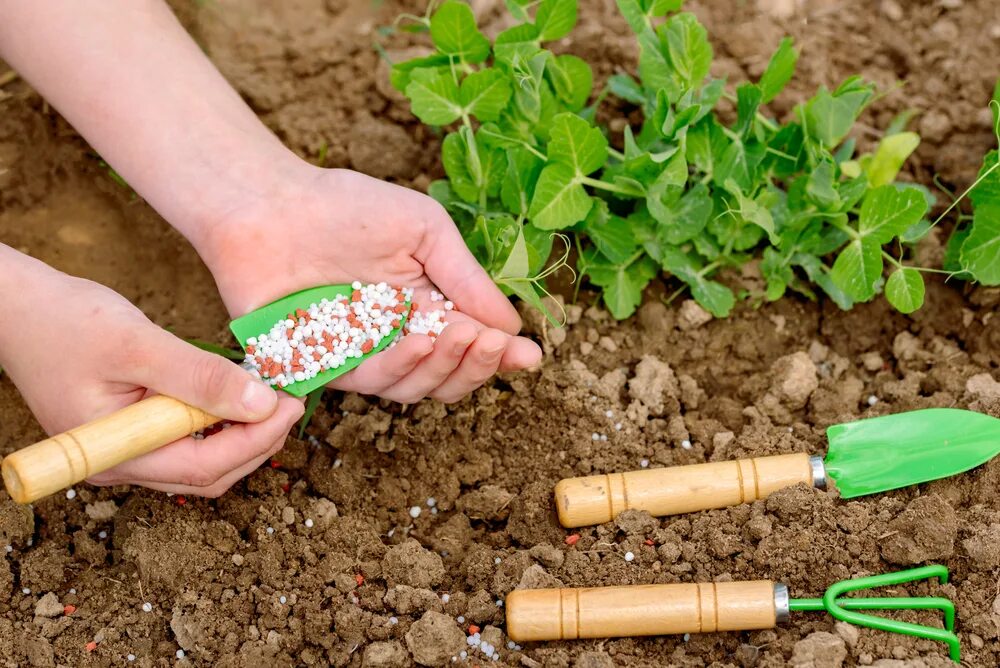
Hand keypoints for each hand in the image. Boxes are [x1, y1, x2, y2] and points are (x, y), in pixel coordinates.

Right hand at [0, 250, 302, 495]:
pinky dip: (221, 423)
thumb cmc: (66, 322)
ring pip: (202, 462)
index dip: (257, 440)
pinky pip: (187, 441)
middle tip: (291, 401)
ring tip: (273, 397)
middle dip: (258, 442)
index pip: (204, 467)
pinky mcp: (131, 433)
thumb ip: (200, 376)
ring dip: (243, 435)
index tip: (292, 403)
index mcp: (115, 453)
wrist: (16, 309)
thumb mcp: (139, 344)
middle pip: (208, 474)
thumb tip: (262, 403)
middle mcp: (120, 465)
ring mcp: (124, 453)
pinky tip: (240, 394)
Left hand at [196, 166, 542, 403]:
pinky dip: (396, 366)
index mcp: (427, 307)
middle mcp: (397, 338)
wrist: (270, 203)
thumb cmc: (347, 206)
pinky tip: (413, 341)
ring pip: (412, 388)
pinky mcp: (322, 366)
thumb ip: (465, 278)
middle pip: (447, 376)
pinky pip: (367, 382)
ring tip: (456, 336)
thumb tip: (513, 326)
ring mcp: (361, 355)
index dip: (501, 355)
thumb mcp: (424, 229)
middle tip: (486, 341)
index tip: (529, 355)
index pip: (471, 345)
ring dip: (440, 366)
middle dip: (474, 364)